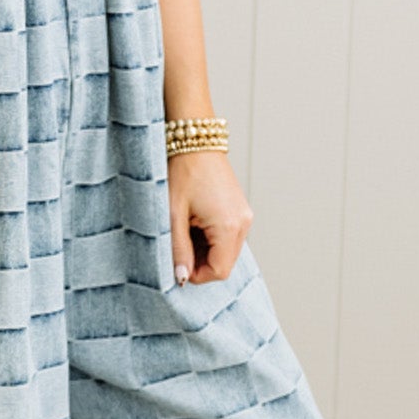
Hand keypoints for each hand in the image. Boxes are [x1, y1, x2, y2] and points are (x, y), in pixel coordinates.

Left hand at [168, 150, 253, 284]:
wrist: (195, 141)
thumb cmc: (182, 172)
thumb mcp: (173, 215)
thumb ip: (179, 249)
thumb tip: (182, 277)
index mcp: (229, 225)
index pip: (219, 270)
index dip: (197, 275)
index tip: (178, 265)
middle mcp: (243, 223)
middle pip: (225, 263)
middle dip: (200, 262)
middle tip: (178, 245)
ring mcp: (244, 215)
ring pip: (226, 251)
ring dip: (204, 249)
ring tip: (184, 229)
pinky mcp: (240, 210)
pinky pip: (228, 236)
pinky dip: (210, 238)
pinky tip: (194, 222)